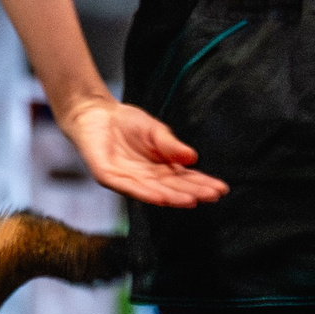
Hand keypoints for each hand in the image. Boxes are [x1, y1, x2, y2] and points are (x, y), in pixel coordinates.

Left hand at [58, 98, 228, 208]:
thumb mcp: (155, 130)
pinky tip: (163, 198)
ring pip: (154, 192)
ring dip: (174, 197)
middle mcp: (146, 178)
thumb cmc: (124, 122)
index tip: (220, 188)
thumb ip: (171, 145)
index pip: (184, 178)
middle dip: (193, 192)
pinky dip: (147, 193)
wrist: (93, 113)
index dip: (202, 183)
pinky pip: (130, 187)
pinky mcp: (109, 177)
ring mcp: (127, 179)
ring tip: (193, 201)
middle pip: (173, 187)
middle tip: (213, 196)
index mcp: (159, 168)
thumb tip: (193, 157)